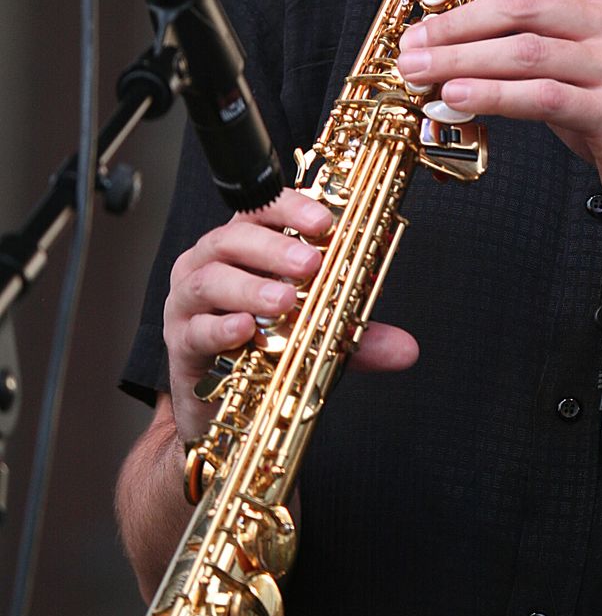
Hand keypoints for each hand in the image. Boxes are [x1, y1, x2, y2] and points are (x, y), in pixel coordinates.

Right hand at [163, 188, 419, 444]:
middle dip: (275, 247)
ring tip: (285, 300)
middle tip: (311, 263)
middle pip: (233, 238)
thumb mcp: (318, 335)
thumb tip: (407, 349)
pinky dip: (222, 328)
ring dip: (251, 287)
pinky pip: (195, 329)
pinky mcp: (180, 342)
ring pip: (210, 280)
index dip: (292, 208)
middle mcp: (210, 263)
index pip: (263, 209)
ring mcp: (188, 302)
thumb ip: (358, 337)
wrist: (222, 407)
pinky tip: (246, 330)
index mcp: (244, 246)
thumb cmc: (267, 348)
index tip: (326, 221)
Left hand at [399, 0, 601, 248]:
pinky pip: (544, 97)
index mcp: (599, 7)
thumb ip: (532, 57)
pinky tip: (456, 98)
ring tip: (418, 71)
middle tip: (409, 42)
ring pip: (526, 49)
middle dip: (454, 21)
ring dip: (462, 59)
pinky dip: (493, 95)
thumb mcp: (582, 76)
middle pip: (519, 4)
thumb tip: (455, 53)